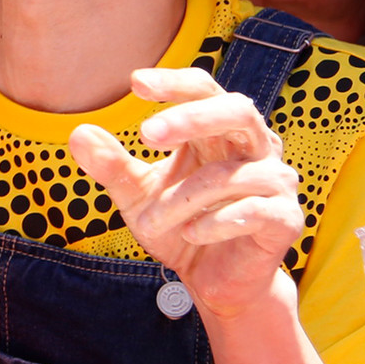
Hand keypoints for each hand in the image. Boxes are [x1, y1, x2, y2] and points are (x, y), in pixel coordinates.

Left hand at [70, 69, 301, 321]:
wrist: (214, 281)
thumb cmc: (178, 225)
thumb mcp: (137, 196)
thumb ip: (112, 166)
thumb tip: (78, 133)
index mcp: (219, 131)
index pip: (205, 89)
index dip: (176, 82)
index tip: (135, 83)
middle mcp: (255, 148)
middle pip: (239, 110)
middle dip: (192, 118)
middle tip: (145, 135)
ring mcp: (276, 182)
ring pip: (231, 174)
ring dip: (182, 199)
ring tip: (148, 223)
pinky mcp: (286, 219)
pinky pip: (256, 211)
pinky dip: (216, 222)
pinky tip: (191, 234)